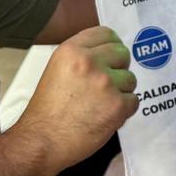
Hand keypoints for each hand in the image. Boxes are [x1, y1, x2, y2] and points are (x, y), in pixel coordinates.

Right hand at [15, 26, 138, 173]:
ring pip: (130, 79)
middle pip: (122, 54)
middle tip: (105, 86)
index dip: (111, 47)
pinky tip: (105, 116)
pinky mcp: (117, 105)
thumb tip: (108, 53)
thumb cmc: (48, 111)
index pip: (106, 34)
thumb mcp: (57, 70)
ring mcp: (105, 83)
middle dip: (118, 69)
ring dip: (121, 92)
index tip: (111, 57)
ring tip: (100, 105)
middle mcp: (89, 62)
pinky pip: (134, 101)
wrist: (42, 142)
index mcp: (71, 50)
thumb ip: (81, 57)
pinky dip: (124, 110)